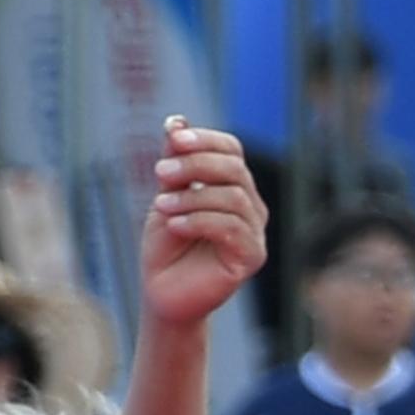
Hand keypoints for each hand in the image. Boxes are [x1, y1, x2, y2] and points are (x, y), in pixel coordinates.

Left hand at [141, 118, 265, 333]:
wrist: (163, 293)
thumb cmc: (166, 245)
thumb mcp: (167, 195)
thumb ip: (175, 162)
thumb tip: (176, 121)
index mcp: (233, 186)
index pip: (231, 150)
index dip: (205, 140)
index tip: (173, 138)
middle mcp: (250, 206)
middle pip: (234, 169)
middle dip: (195, 165)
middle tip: (159, 172)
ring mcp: (255, 232)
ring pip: (232, 197)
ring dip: (192, 197)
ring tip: (160, 206)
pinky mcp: (252, 257)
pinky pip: (231, 228)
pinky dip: (199, 221)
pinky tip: (175, 225)